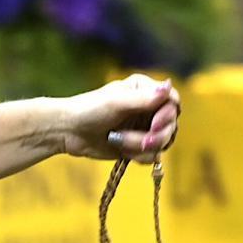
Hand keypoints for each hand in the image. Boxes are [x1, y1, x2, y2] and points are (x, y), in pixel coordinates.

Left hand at [60, 74, 180, 162]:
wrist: (69, 131)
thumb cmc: (89, 109)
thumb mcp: (117, 102)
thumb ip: (144, 99)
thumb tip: (168, 86)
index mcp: (146, 90)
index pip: (172, 101)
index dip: (168, 115)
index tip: (153, 124)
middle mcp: (149, 107)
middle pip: (171, 125)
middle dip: (155, 136)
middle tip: (142, 141)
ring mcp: (145, 127)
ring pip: (162, 143)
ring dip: (142, 146)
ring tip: (119, 141)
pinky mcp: (138, 145)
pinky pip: (151, 155)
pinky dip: (138, 156)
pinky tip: (120, 149)